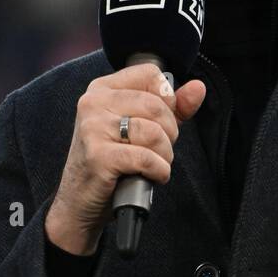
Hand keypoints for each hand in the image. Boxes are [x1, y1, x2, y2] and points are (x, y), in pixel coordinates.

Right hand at [46, 62, 205, 253]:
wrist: (79, 201)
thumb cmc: (110, 161)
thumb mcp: (140, 127)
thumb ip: (172, 107)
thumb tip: (197, 88)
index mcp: (102, 89)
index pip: (151, 74)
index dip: (167, 100)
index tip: (160, 121)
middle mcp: (93, 103)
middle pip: (156, 106)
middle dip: (170, 133)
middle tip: (159, 149)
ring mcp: (93, 128)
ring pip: (154, 132)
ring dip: (165, 155)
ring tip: (155, 164)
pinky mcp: (98, 156)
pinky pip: (146, 158)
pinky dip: (158, 171)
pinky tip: (152, 176)